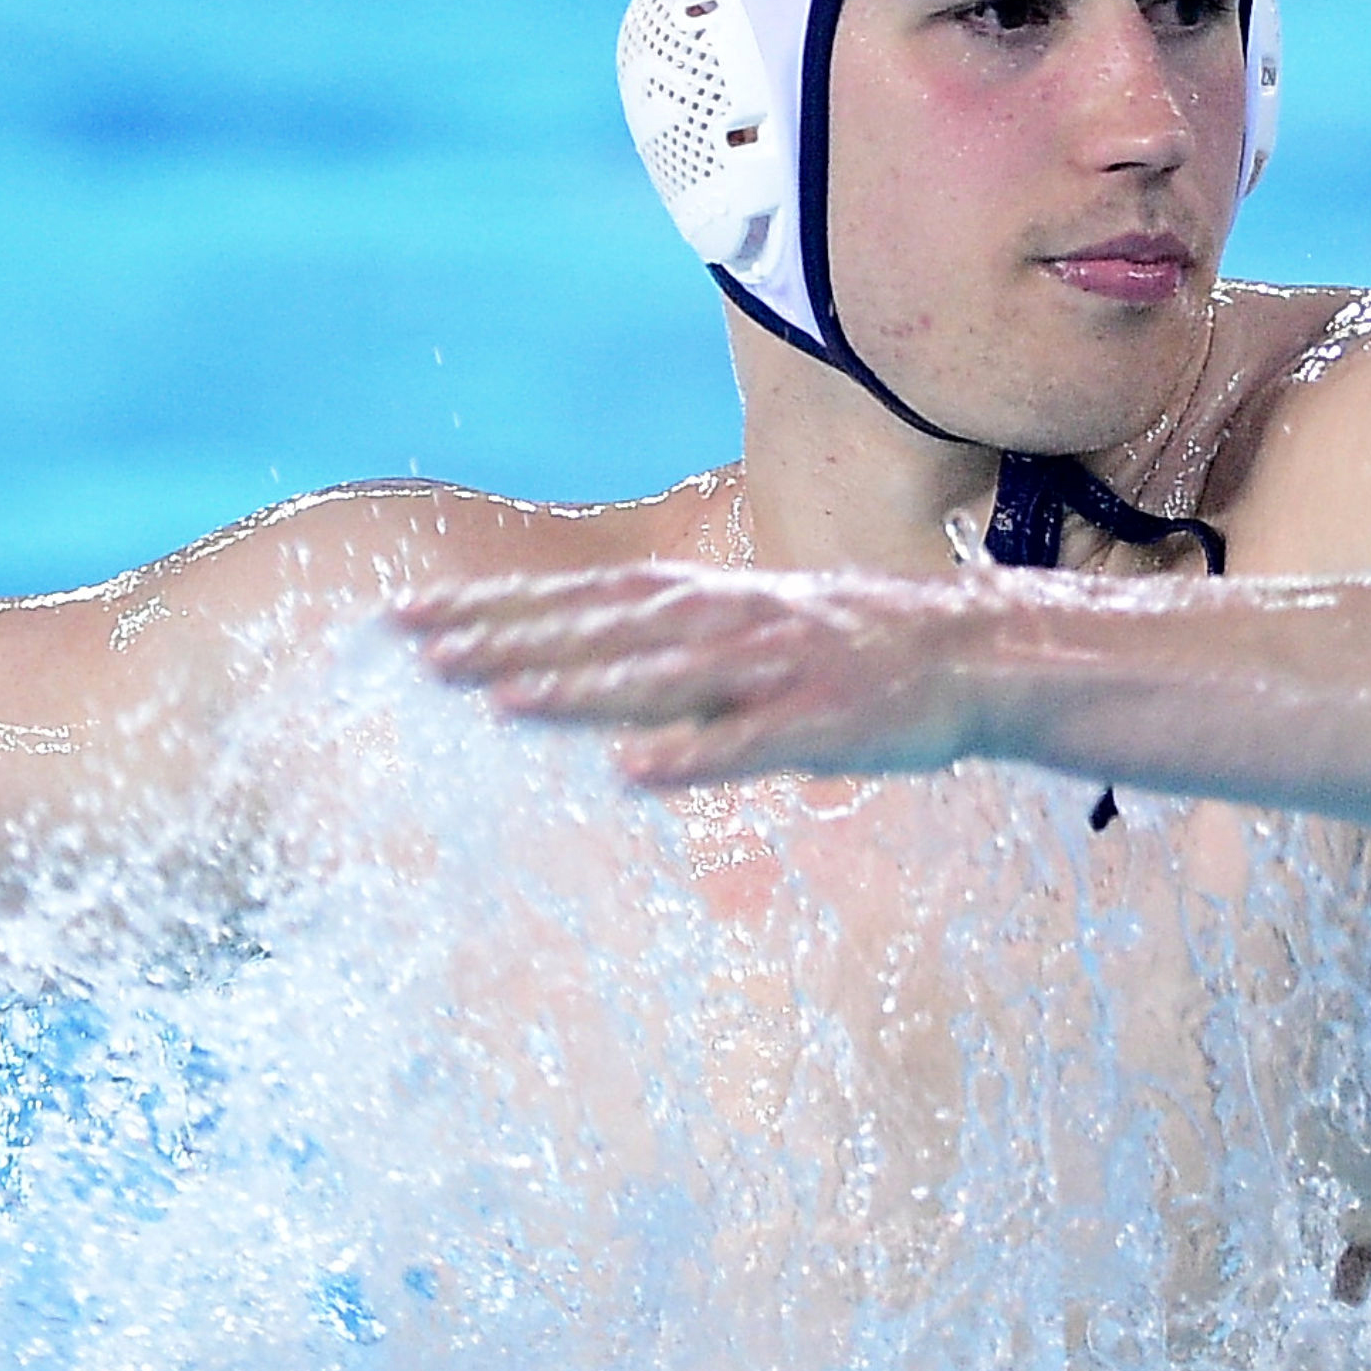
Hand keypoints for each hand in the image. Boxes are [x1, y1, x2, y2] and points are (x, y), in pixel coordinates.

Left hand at [395, 562, 1002, 787]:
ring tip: (499, 701)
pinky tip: (635, 773)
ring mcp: (764, 671)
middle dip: (505, 638)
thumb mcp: (732, 622)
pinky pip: (744, 745)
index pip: (567, 597)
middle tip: (417, 649)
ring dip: (579, 689)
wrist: (964, 652)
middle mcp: (715, 622)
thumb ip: (649, 640)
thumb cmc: (833, 645)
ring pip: (655, 680)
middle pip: (592, 629)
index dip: (487, 605)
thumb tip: (557, 661)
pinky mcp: (814, 724)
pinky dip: (692, 756)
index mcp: (689, 599)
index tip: (406, 613)